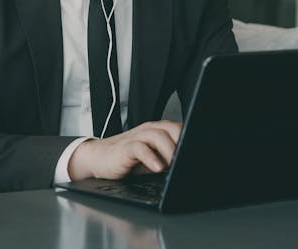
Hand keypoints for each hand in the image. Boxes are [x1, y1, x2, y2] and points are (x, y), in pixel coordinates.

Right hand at [66, 120, 181, 180]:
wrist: (98, 158)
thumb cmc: (127, 159)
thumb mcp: (151, 158)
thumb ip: (167, 158)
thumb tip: (188, 166)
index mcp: (157, 130)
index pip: (179, 129)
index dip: (190, 140)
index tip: (198, 154)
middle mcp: (148, 130)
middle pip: (171, 129)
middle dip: (182, 143)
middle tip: (187, 160)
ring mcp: (136, 137)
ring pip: (158, 136)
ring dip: (169, 151)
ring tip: (174, 165)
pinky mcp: (125, 148)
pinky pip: (140, 148)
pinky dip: (151, 158)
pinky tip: (157, 168)